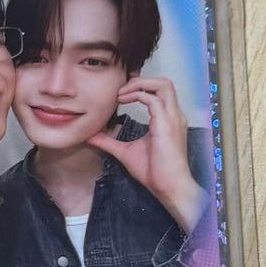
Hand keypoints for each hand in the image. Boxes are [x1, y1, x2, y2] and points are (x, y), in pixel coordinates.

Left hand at [87, 76, 207, 230]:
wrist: (169, 186)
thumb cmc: (154, 172)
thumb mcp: (126, 152)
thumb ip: (109, 142)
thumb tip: (91, 136)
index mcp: (168, 119)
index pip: (159, 91)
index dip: (141, 86)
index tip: (121, 92)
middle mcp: (173, 114)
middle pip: (164, 82)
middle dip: (141, 80)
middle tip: (120, 89)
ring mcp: (172, 117)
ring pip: (163, 84)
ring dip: (140, 84)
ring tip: (121, 93)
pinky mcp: (166, 123)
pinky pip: (153, 99)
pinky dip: (137, 95)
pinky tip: (123, 101)